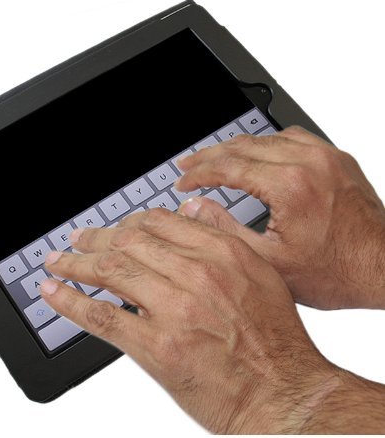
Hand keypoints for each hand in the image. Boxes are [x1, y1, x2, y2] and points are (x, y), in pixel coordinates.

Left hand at [40, 209, 337, 432]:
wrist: (284, 393)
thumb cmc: (275, 339)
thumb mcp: (261, 272)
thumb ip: (225, 233)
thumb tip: (192, 207)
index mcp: (221, 252)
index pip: (158, 221)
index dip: (126, 222)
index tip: (113, 228)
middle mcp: (197, 274)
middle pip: (128, 242)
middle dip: (95, 238)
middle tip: (77, 240)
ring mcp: (174, 309)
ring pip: (110, 271)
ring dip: (75, 264)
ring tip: (56, 262)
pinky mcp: (157, 347)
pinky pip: (102, 316)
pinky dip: (70, 300)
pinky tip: (53, 293)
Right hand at [176, 126, 384, 309]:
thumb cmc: (337, 271)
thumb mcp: (269, 261)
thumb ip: (226, 229)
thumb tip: (196, 207)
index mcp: (290, 185)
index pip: (228, 166)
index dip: (199, 173)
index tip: (183, 181)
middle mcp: (309, 162)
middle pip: (243, 146)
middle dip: (209, 156)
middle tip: (187, 165)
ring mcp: (326, 157)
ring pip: (267, 138)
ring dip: (235, 147)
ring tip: (213, 157)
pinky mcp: (336, 159)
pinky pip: (293, 137)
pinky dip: (267, 143)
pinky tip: (256, 152)